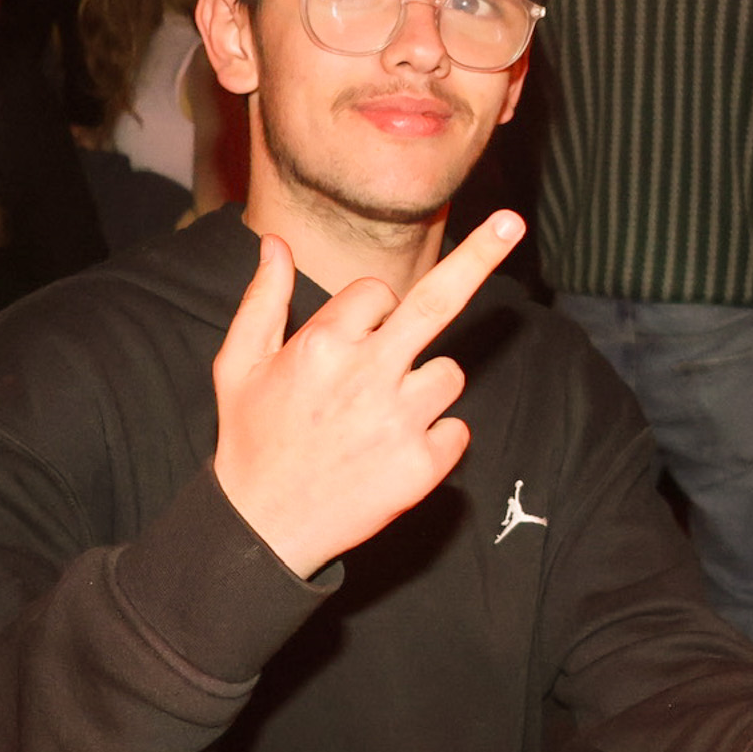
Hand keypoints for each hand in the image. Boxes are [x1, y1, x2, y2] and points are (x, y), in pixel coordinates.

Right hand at [213, 212, 524, 577]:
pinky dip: (436, 439)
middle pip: (436, 302)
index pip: (377, 292)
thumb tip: (273, 241)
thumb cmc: (251, 438)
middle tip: (513, 222)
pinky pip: (457, 429)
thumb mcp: (239, 364)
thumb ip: (262, 299)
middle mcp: (367, 375)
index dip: (372, 311)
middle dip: (479, 255)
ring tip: (380, 419)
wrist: (262, 529)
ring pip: (449, 373)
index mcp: (323, 343)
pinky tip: (394, 455)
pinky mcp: (422, 466)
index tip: (357, 335)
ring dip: (427, 386)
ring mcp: (399, 421)